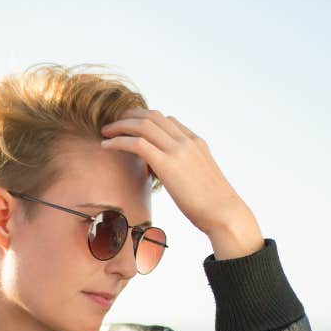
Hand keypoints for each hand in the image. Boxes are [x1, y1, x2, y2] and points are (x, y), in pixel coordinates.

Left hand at [99, 108, 263, 259]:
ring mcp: (178, 150)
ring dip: (120, 125)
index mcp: (197, 143)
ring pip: (142, 125)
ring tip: (105, 131)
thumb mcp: (202, 182)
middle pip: (153, 116)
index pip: (169, 121)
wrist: (225, 214)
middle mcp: (187, 141)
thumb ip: (188, 174)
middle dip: (130, 116)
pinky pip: (137, 143)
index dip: (147, 119)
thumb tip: (177, 183)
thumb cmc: (215, 207)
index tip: (132, 125)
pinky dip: (118, 141)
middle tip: (114, 123)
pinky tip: (106, 145)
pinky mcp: (168, 163)